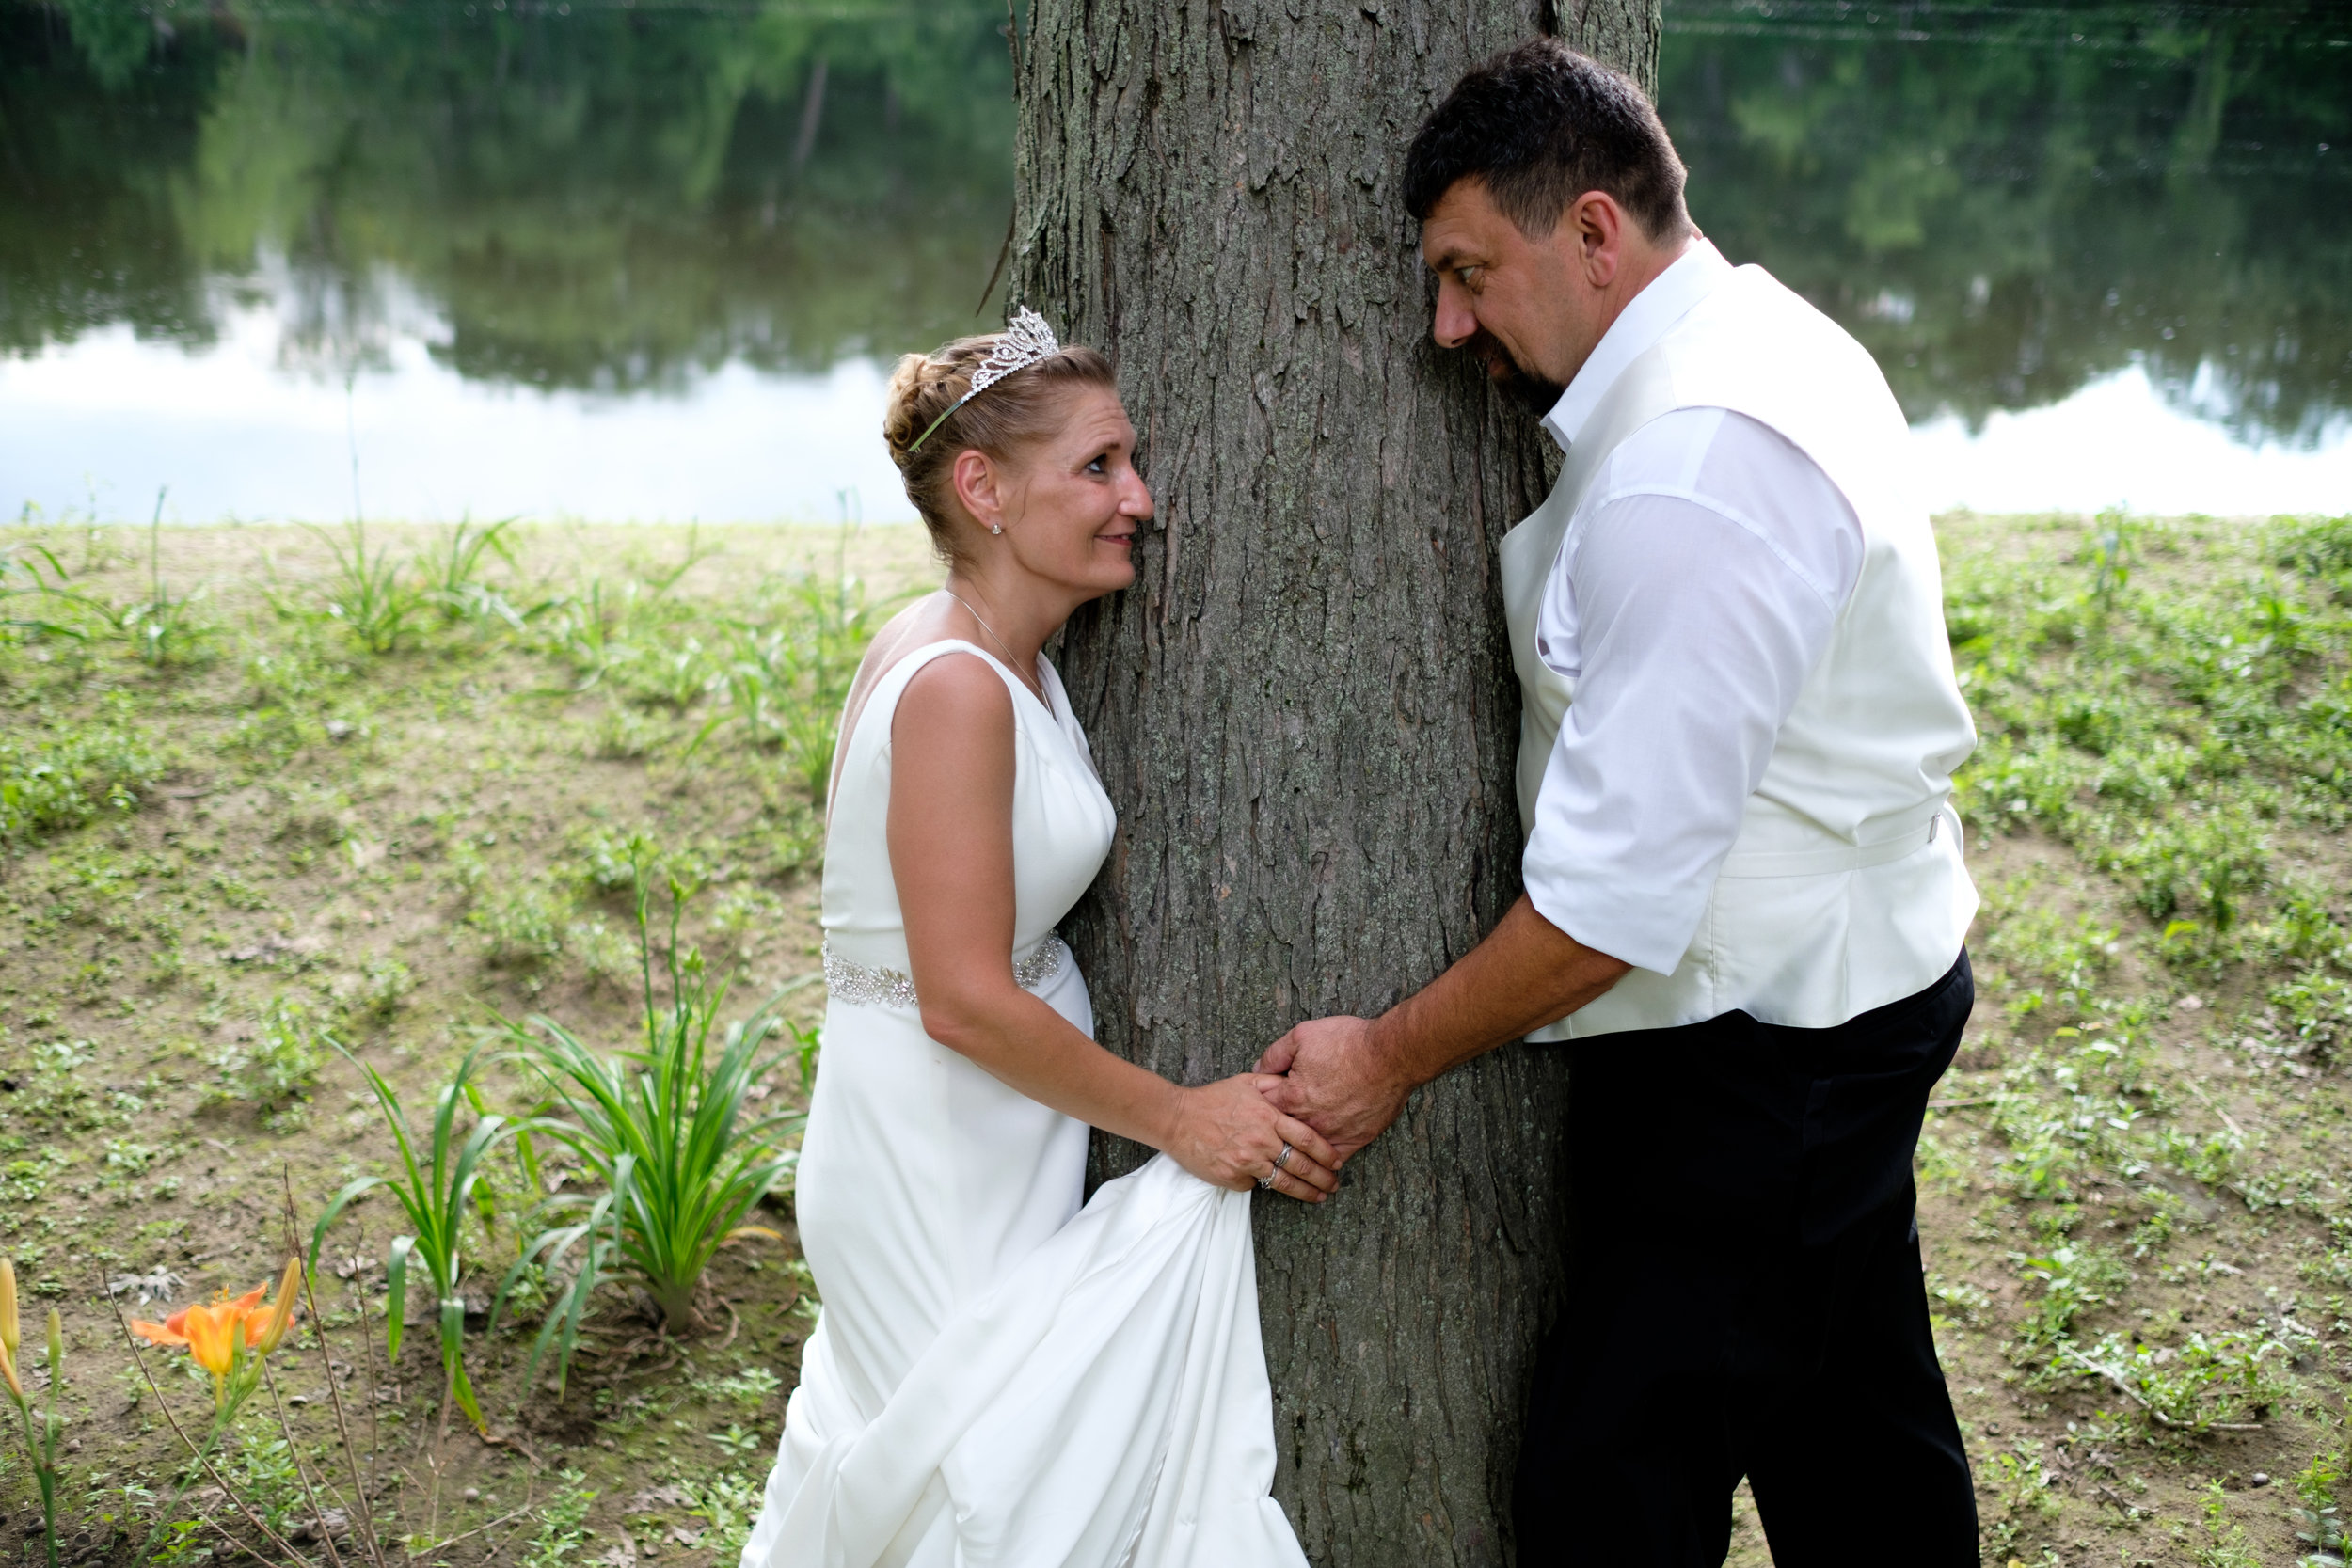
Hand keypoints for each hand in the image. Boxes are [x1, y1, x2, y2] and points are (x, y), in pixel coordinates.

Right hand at [1161, 1075, 1341, 1202]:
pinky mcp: (1232, 1178)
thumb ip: (1275, 1084)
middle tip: (1334, 1185)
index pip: (1309, 1139)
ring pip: (1284, 1182)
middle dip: (1323, 1178)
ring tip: (1319, 1197)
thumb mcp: (1246, 1083)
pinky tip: (1268, 1182)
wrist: (1177, 1119)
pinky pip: (1254, 1185)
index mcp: (1269, 1117)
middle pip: (1302, 1165)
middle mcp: (1262, 1141)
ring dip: (1306, 1192)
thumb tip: (1297, 1085)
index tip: (1338, 1162)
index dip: (1327, 1153)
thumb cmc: (1211, 1099)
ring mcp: (1247, 1162)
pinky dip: (1262, 1183)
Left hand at [1255, 1015, 1410, 1162]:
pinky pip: (1334, 1158)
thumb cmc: (1348, 1042)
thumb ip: (1274, 1055)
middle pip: (1282, 1132)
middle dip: (1277, 1127)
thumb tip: (1257, 1071)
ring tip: (1296, 1146)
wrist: (1390, 1054)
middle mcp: (1309, 1121)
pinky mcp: (1355, 1139)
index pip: (1264, 1108)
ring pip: (1306, 1149)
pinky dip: (1327, 1159)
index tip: (1266, 1099)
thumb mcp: (1302, 1036)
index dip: (1262, 1102)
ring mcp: (1332, 1133)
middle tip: (1278, 1121)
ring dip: (1299, 1147)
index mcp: (1292, 1097)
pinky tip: (1323, 1159)